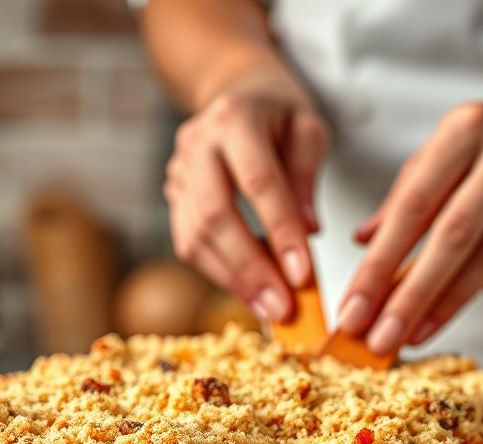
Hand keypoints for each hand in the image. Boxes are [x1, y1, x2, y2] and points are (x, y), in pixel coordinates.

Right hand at [164, 82, 328, 321]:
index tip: (303, 275)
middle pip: (216, 215)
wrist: (236, 95)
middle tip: (283, 308)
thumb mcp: (308, 131)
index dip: (280, 230)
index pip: (257, 181)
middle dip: (251, 268)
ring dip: (233, 280)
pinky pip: (189, 243)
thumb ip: (306, 178)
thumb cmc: (280, 115)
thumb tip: (307, 233)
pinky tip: (249, 293)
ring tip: (269, 309)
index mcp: (234, 118)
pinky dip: (219, 273)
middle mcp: (197, 144)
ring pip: (195, 236)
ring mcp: (178, 171)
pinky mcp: (173, 196)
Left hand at [338, 85, 482, 353]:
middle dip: (410, 296)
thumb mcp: (446, 149)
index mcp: (465, 128)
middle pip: (453, 237)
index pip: (412, 206)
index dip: (378, 265)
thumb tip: (363, 242)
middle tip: (378, 339)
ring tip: (411, 335)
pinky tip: (458, 305)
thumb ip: (405, 195)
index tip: (353, 310)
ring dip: (446, 304)